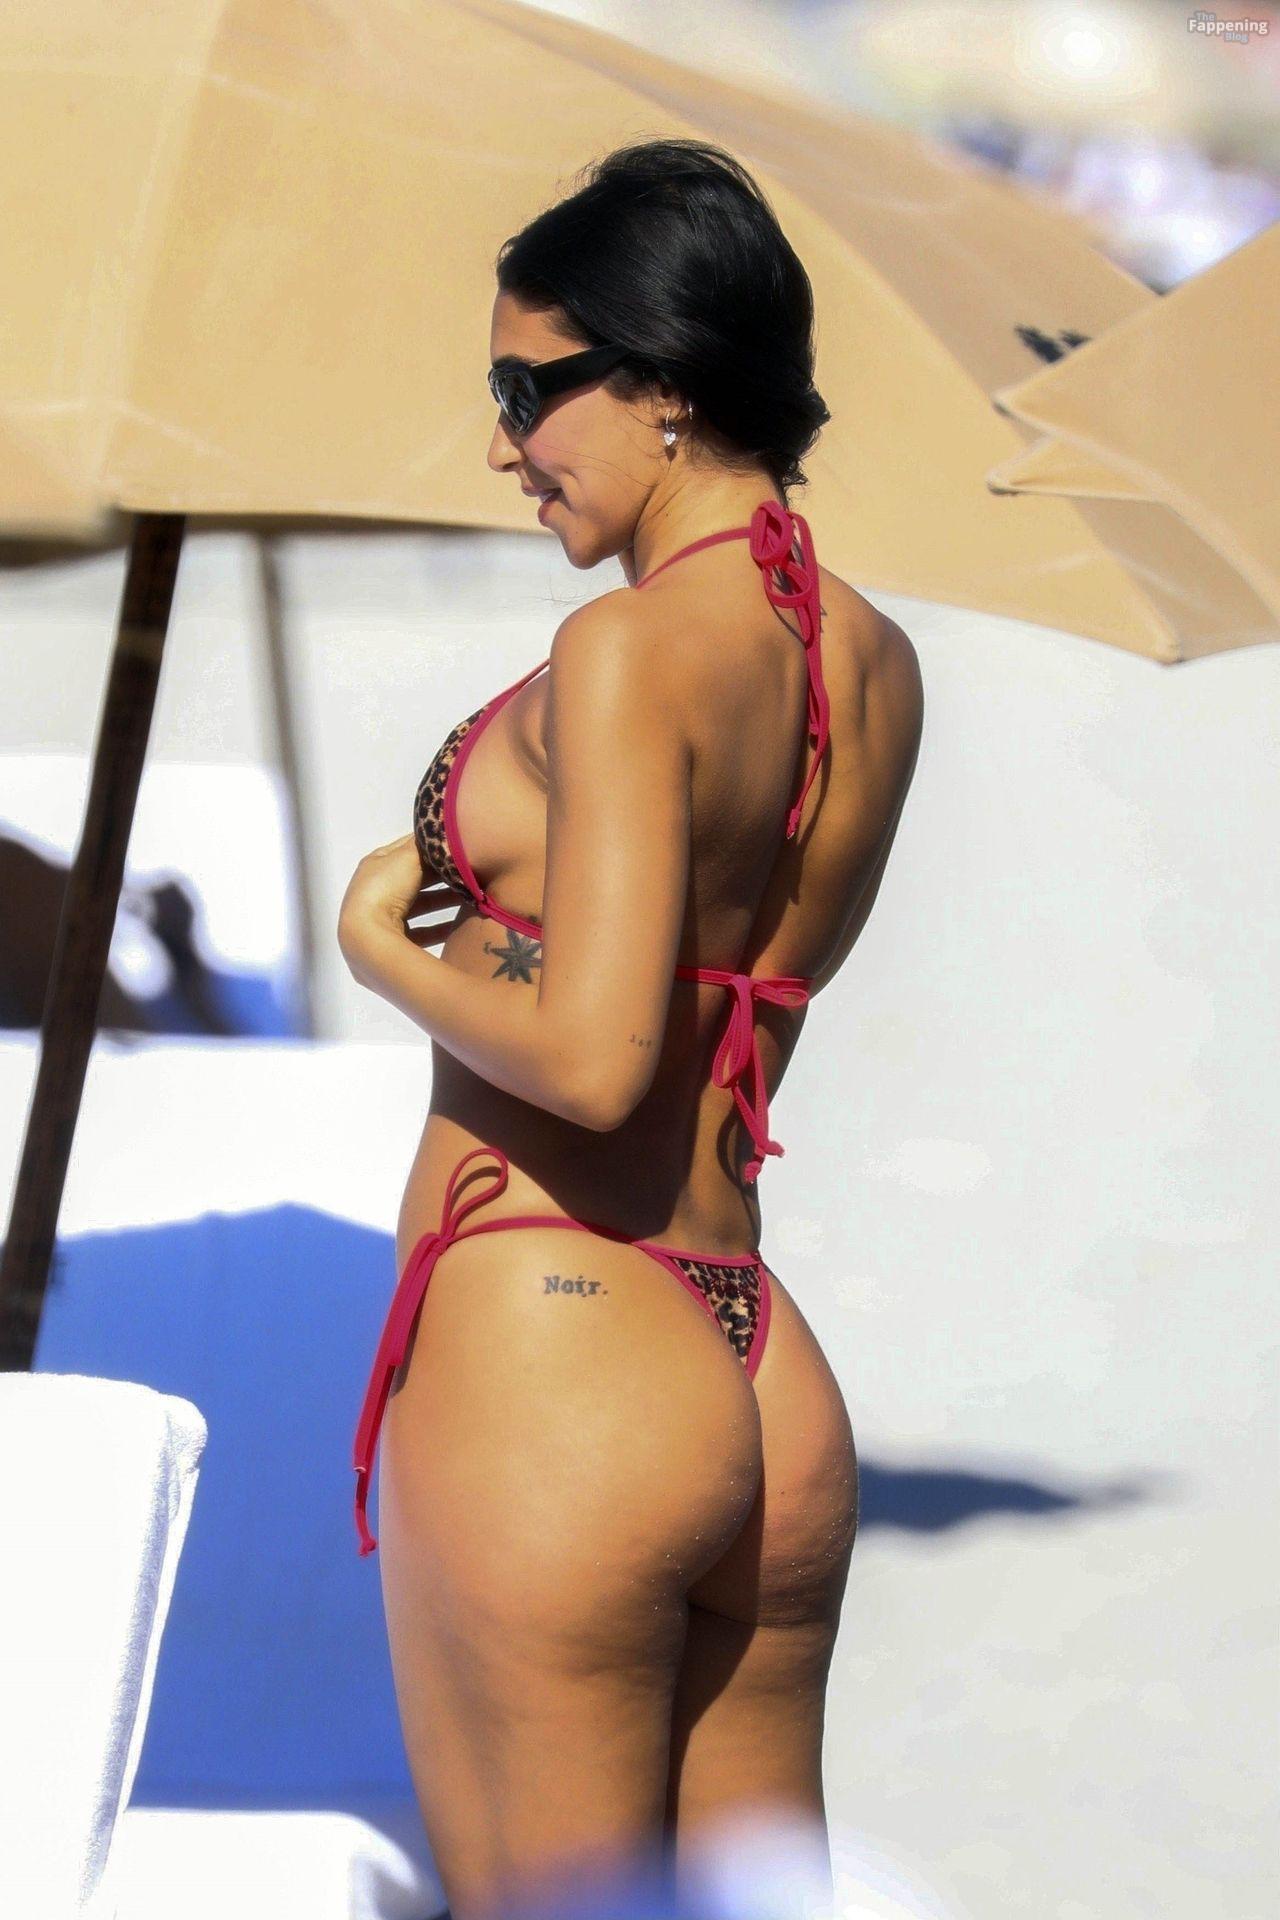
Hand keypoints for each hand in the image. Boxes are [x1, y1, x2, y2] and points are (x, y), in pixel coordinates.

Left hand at [337, 835, 467, 975]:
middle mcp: (377, 888)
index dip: (431, 844)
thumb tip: (442, 833)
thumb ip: (427, 845)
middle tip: (472, 872)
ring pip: (421, 903)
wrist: (367, 937)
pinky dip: (441, 927)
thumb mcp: (408, 856)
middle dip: (442, 875)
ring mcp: (384, 916)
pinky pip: (423, 930)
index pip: (407, 848)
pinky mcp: (394, 940)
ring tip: (473, 897)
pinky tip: (461, 924)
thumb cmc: (386, 888)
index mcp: (376, 864)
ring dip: (445, 900)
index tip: (458, 844)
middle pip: (416, 877)